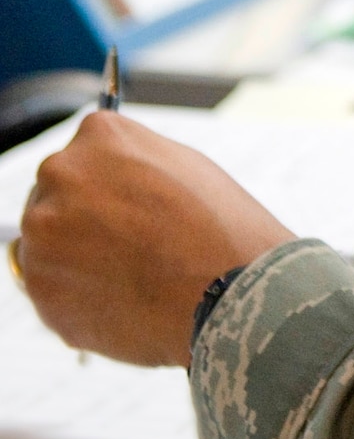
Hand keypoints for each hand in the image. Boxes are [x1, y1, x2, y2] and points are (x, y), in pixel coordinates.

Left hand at [16, 112, 292, 367]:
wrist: (231, 295)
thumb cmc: (222, 230)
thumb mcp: (186, 167)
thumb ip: (133, 164)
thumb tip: (105, 180)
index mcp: (98, 135)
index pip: (85, 157)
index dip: (111, 191)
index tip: (133, 213)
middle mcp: (59, 173)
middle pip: (56, 198)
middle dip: (85, 223)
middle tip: (133, 251)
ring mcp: (42, 231)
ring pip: (49, 247)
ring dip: (78, 263)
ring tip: (134, 281)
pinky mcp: (38, 287)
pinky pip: (52, 292)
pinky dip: (79, 301)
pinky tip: (123, 303)